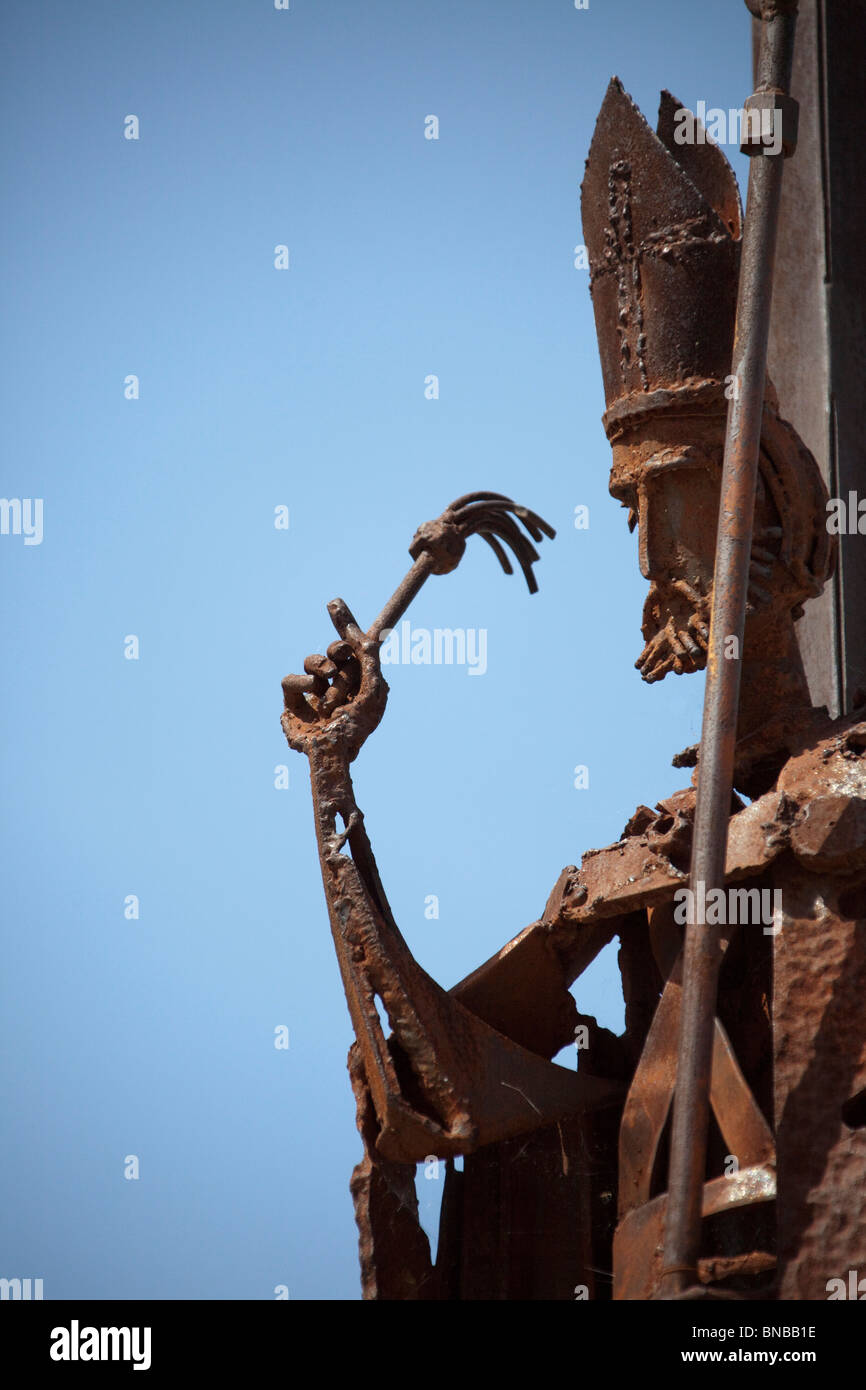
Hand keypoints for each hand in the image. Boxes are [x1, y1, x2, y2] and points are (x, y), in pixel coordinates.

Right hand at [281, 599, 388, 760]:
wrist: (331, 752)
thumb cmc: (357, 728)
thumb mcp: (372, 691)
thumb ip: (370, 660)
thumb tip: (365, 634)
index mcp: (361, 682)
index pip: (354, 647)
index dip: (345, 624)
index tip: (334, 603)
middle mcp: (339, 684)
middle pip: (334, 650)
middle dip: (339, 648)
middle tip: (341, 653)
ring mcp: (315, 693)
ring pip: (314, 661)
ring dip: (323, 670)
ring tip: (331, 692)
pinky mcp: (294, 702)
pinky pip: (291, 678)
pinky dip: (302, 683)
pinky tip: (313, 699)